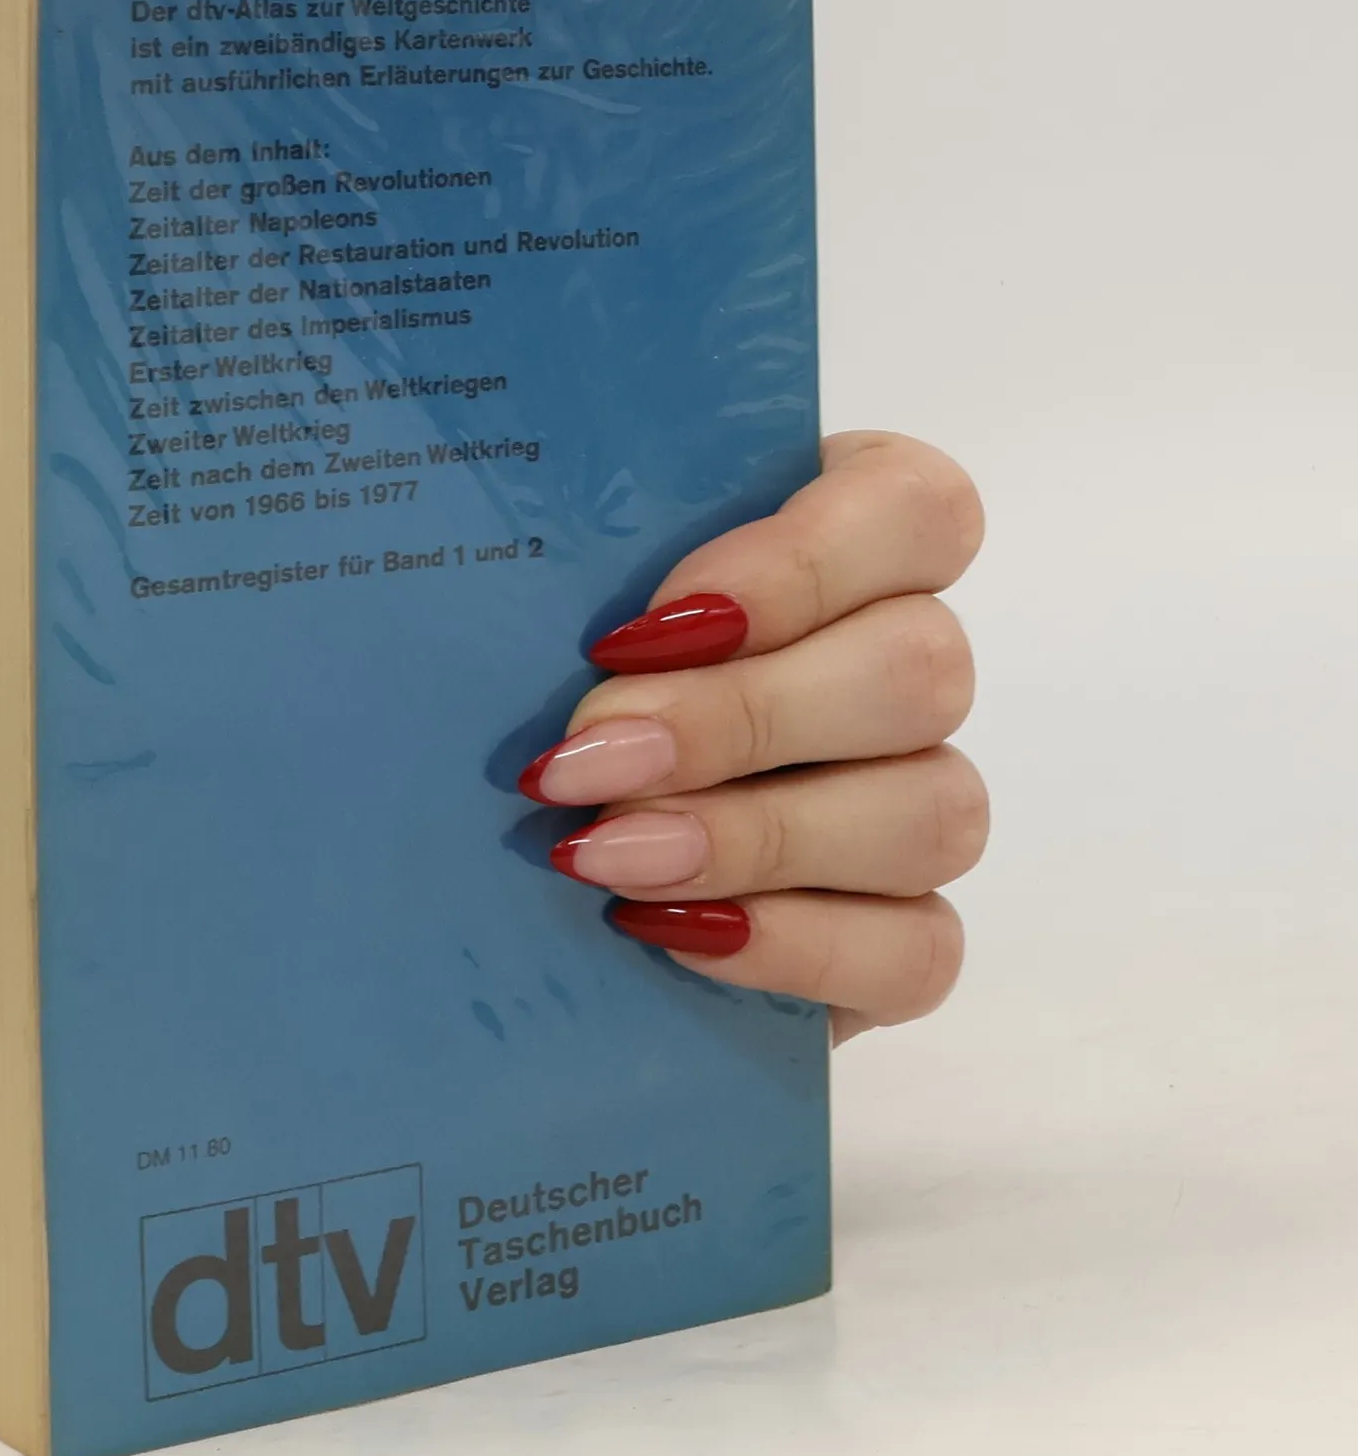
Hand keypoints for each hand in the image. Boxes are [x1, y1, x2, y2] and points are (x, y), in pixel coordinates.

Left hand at [520, 432, 986, 1045]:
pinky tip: (669, 928)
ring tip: (605, 856)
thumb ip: (579, 571)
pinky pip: (917, 949)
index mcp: (853, 540)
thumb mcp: (554, 601)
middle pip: (921, 670)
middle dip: (738, 719)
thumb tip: (523, 599)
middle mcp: (910, 663)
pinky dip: (792, 945)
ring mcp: (925, 802)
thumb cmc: (544, 686)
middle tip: (587, 756)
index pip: (916, 507)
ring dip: (757, 838)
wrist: (540, 855)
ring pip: (933, 812)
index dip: (801, 564)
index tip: (646, 623)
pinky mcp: (910, 935)